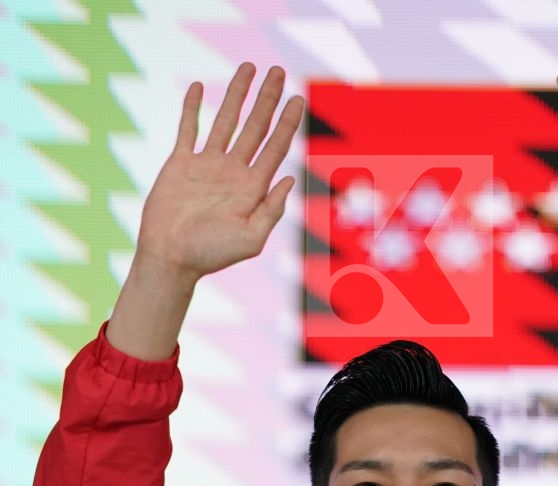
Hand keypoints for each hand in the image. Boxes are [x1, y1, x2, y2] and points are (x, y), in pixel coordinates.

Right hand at [136, 63, 303, 281]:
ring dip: (237, 94)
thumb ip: (272, 210)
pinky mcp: (180, 163)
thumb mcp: (251, 239)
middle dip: (268, 99)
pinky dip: (191, 108)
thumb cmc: (210, 255)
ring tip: (248, 67)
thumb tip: (290, 179)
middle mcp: (232, 172)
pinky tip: (197, 87)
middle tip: (278, 71)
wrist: (170, 258)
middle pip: (255, 127)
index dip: (288, 122)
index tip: (298, 98)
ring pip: (225, 120)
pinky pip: (188, 129)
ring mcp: (206, 165)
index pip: (275, 147)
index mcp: (252, 188)